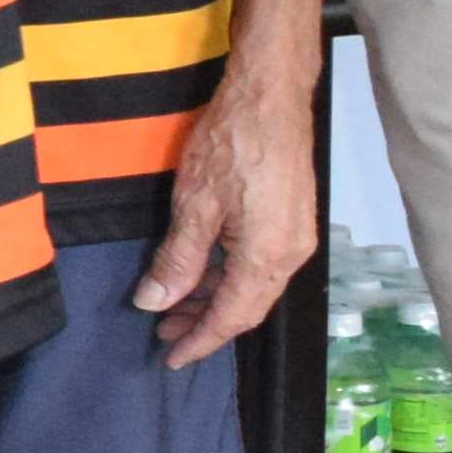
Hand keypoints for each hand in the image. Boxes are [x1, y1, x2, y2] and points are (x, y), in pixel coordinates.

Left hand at [133, 46, 322, 368]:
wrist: (270, 93)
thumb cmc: (232, 142)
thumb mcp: (194, 204)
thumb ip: (177, 260)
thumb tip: (155, 303)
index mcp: (268, 256)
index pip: (232, 316)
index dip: (201, 341)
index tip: (171, 359)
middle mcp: (291, 253)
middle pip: (247, 306)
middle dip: (205, 323)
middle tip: (163, 333)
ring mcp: (297, 235)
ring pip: (253, 285)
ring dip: (215, 298)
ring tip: (174, 304)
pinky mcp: (293, 217)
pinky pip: (260, 263)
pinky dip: (229, 274)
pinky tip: (201, 271)